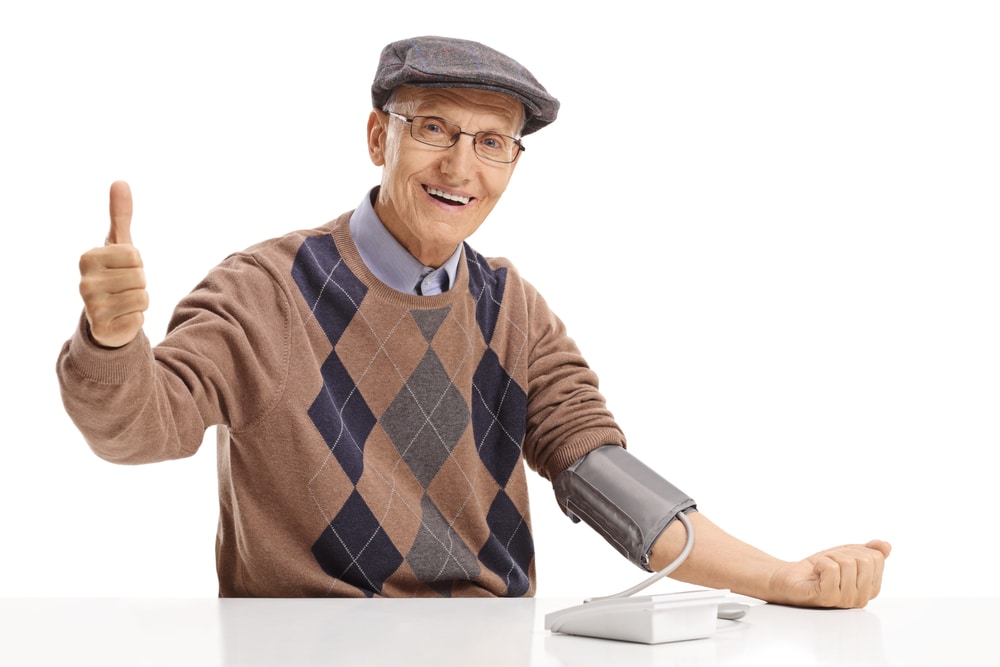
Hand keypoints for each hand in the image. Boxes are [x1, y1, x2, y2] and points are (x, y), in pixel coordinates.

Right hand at [78, 181, 148, 347]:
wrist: (107, 316)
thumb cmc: (115, 274)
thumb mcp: (119, 244)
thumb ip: (120, 214)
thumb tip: (120, 182)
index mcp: (88, 258)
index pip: (134, 255)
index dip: (136, 263)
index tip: (123, 269)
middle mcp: (84, 282)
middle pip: (139, 276)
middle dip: (140, 283)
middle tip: (124, 288)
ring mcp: (91, 306)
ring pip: (142, 296)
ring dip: (140, 300)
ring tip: (123, 301)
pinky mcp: (103, 328)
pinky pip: (139, 317)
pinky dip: (137, 318)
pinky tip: (122, 318)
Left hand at [766, 540, 890, 607]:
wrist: (792, 578)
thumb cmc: (820, 568)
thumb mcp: (848, 554)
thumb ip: (869, 550)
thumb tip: (886, 546)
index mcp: (871, 588)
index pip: (876, 558)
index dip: (854, 550)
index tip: (841, 558)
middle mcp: (861, 597)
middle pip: (864, 560)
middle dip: (842, 553)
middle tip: (829, 563)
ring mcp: (845, 600)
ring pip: (848, 563)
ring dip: (829, 558)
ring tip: (822, 569)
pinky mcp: (828, 597)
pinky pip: (831, 569)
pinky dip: (819, 563)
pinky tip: (816, 573)